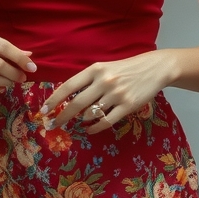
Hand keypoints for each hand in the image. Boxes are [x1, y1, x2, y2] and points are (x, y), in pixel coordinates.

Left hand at [41, 51, 176, 134]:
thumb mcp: (106, 68)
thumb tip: (67, 97)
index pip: (69, 85)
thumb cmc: (126, 68)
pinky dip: (95, 128)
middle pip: (76, 103)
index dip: (54, 99)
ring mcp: (116, 94)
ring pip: (90, 114)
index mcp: (96, 69)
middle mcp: (104, 81)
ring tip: (79, 122)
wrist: (154, 68)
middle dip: (62, 116)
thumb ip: (88, 80)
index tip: (44, 110)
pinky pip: (106, 121)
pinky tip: (91, 129)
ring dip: (81, 120)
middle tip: (53, 125)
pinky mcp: (127, 106)